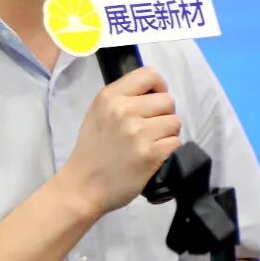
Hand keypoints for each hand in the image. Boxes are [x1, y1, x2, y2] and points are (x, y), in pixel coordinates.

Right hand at [61, 66, 180, 215]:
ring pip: (175, 122)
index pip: (149, 74)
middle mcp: (124, 110)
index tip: (155, 100)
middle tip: (151, 130)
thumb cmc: (92, 150)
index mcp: (110, 96)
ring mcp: (138, 132)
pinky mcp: (150, 154)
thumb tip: (154, 91)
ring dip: (168, 134)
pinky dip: (168, 151)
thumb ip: (123, 97)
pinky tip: (153, 157)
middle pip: (167, 101)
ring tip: (151, 144)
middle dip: (164, 115)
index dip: (159, 87)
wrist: (83, 186)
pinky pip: (176, 143)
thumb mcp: (98, 113)